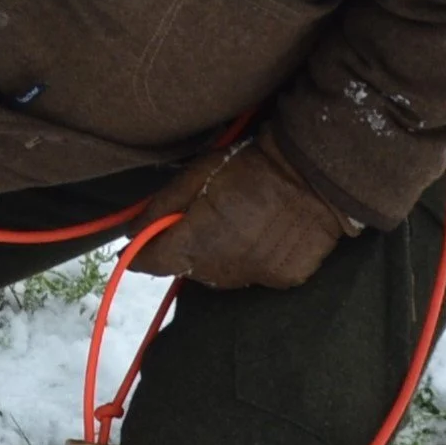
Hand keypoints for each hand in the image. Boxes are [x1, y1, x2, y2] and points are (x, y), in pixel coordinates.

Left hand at [128, 138, 352, 290]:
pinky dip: (248, 260)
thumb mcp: (196, 175)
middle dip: (182, 251)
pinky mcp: (285, 278)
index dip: (140, 256)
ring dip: (214, 258)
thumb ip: (159, 208)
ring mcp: (257, 276)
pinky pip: (254, 274)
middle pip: (188, 270)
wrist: (316, 173)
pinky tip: (258, 236)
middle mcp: (224, 267)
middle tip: (193, 223)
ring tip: (228, 226)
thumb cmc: (249, 166)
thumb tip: (130, 233)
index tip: (133, 250)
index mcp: (197, 241)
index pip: (154, 263)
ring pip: (220, 276)